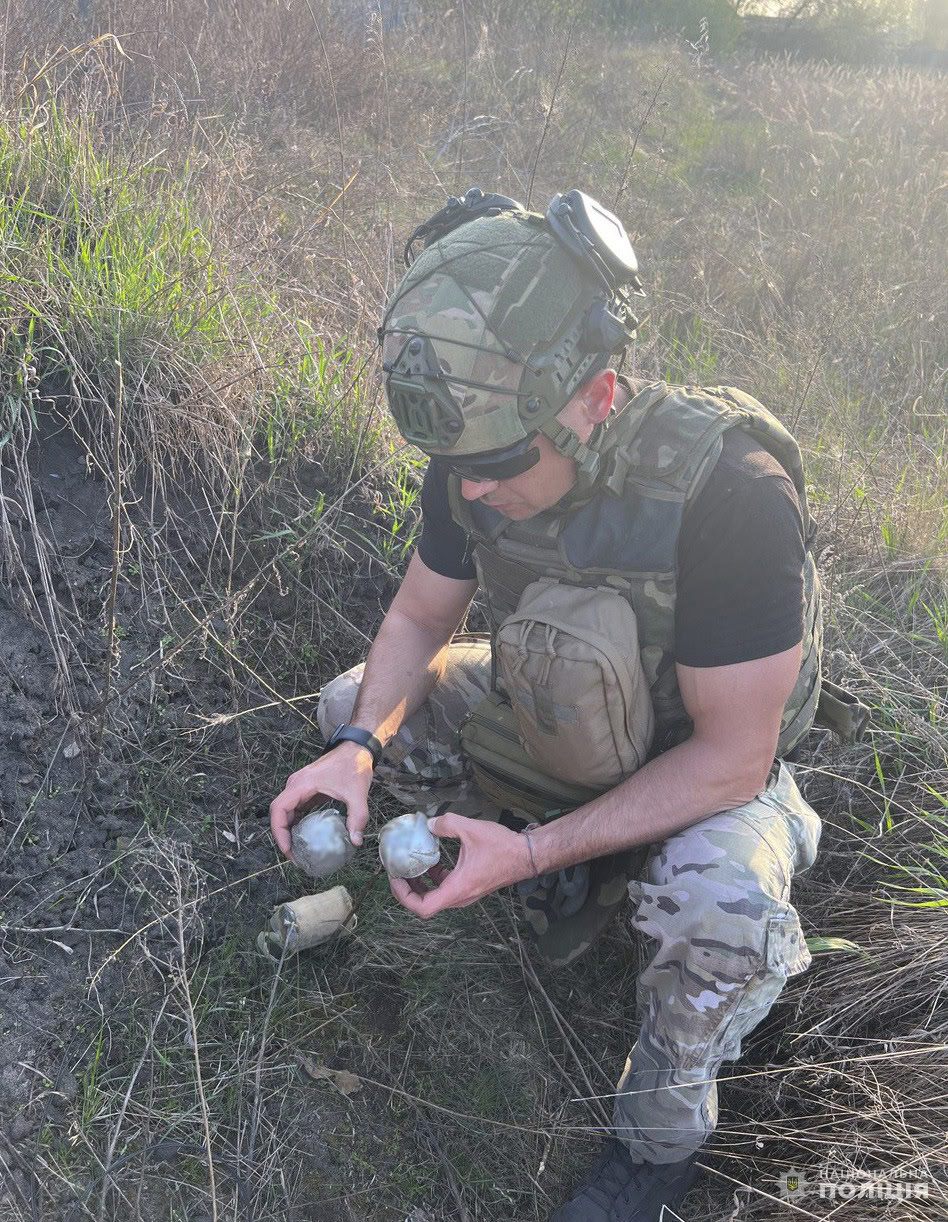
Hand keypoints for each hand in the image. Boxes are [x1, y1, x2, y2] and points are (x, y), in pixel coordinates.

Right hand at [269, 741, 373, 856]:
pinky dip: (297, 823)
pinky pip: (296, 808)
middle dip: (283, 836)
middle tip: (295, 856)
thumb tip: (355, 841)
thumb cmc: (354, 765)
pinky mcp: (307, 789)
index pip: (278, 809)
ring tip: (299, 850)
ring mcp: (300, 787)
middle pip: (278, 813)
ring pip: (286, 811)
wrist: (357, 748)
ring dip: (288, 830)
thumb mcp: (357, 793)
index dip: (279, 832)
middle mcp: (296, 785)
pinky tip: (307, 836)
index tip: (288, 849)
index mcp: (301, 784)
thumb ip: (357, 817)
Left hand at [388, 812, 532, 918]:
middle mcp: (460, 897)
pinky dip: (435, 879)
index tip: (395, 878)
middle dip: (407, 890)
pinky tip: (433, 861)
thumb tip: (427, 824)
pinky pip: (446, 889)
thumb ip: (446, 824)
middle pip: (425, 905)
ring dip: (420, 885)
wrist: (527, 855)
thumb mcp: (470, 830)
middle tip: (397, 873)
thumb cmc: (502, 847)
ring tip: (409, 867)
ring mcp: (466, 894)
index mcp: (457, 889)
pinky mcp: (470, 887)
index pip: (423, 908)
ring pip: (435, 898)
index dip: (403, 896)